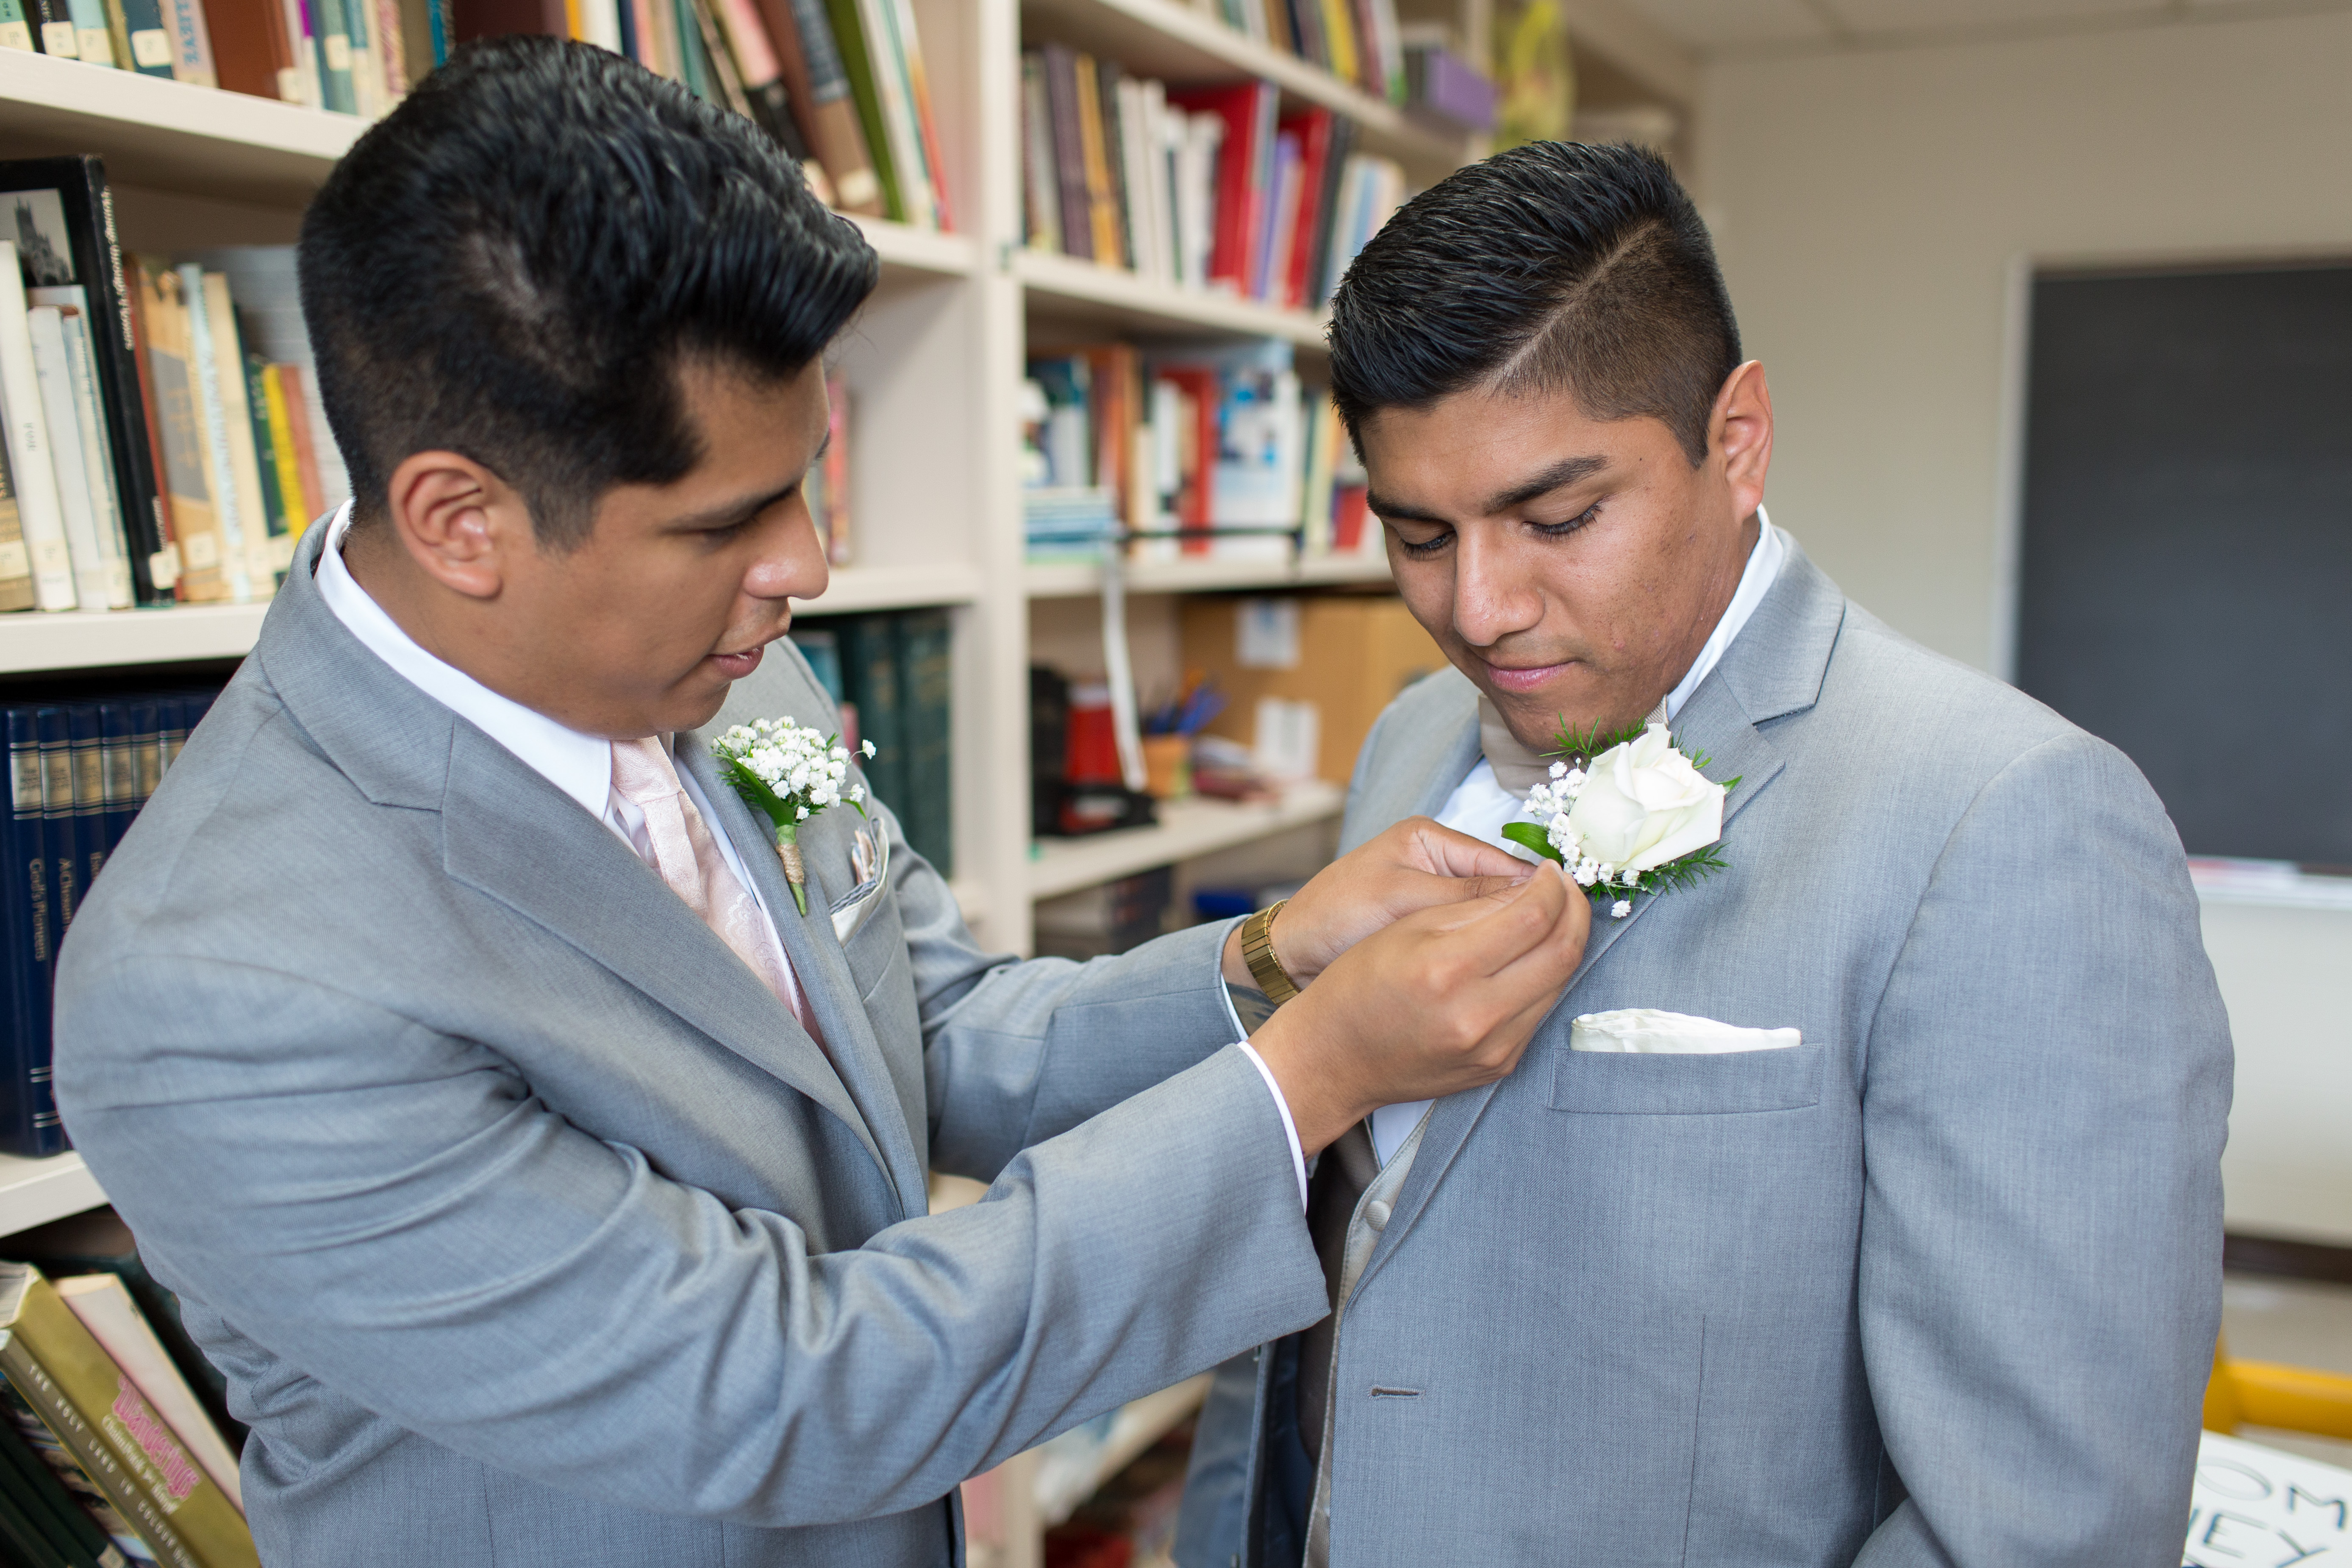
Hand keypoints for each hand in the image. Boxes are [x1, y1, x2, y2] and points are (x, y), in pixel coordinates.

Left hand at [1220, 817, 1533, 989]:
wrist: (1290, 955)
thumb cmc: (1336, 916)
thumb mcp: (1400, 901)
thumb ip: (1463, 897)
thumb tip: (1531, 897)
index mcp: (1431, 840)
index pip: (1503, 865)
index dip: (1536, 894)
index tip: (1568, 919)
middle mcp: (1439, 863)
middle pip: (1503, 891)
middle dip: (1526, 918)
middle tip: (1553, 951)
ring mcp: (1436, 899)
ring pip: (1491, 920)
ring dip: (1506, 940)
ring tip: (1528, 967)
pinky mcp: (1429, 933)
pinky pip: (1472, 940)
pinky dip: (1487, 956)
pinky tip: (1501, 977)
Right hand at [1249, 861, 1588, 1153]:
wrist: (1335, 1057)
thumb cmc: (1358, 985)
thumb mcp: (1407, 926)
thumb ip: (1473, 905)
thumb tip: (1532, 887)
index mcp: (1447, 969)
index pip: (1533, 916)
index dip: (1554, 885)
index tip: (1551, 871)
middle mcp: (1477, 1014)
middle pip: (1562, 952)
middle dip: (1574, 910)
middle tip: (1566, 888)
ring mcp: (1493, 1047)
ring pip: (1561, 984)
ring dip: (1565, 943)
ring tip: (1553, 917)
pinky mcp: (1499, 1064)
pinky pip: (1541, 1012)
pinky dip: (1545, 978)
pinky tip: (1530, 959)